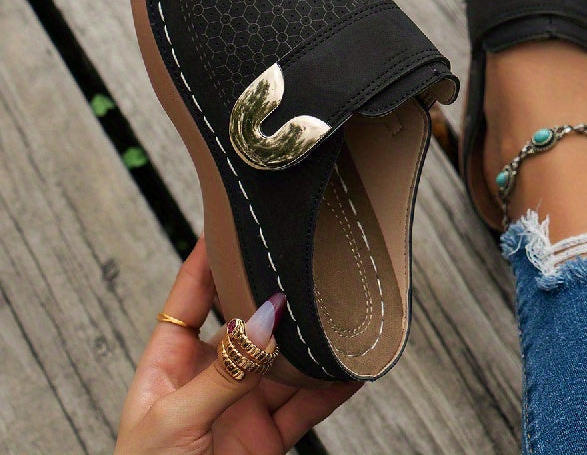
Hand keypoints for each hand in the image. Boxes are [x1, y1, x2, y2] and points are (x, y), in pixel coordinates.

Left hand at [115, 236, 359, 453]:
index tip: (228, 223)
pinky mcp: (267, 438)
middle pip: (245, 326)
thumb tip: (262, 317)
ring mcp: (240, 407)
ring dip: (309, 344)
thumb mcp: (176, 422)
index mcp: (168, 366)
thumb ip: (225, 372)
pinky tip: (348, 367)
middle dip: (272, 299)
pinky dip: (329, 387)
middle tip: (300, 265)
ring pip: (282, 364)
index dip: (207, 259)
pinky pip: (304, 406)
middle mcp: (208, 379)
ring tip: (337, 314)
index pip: (189, 298)